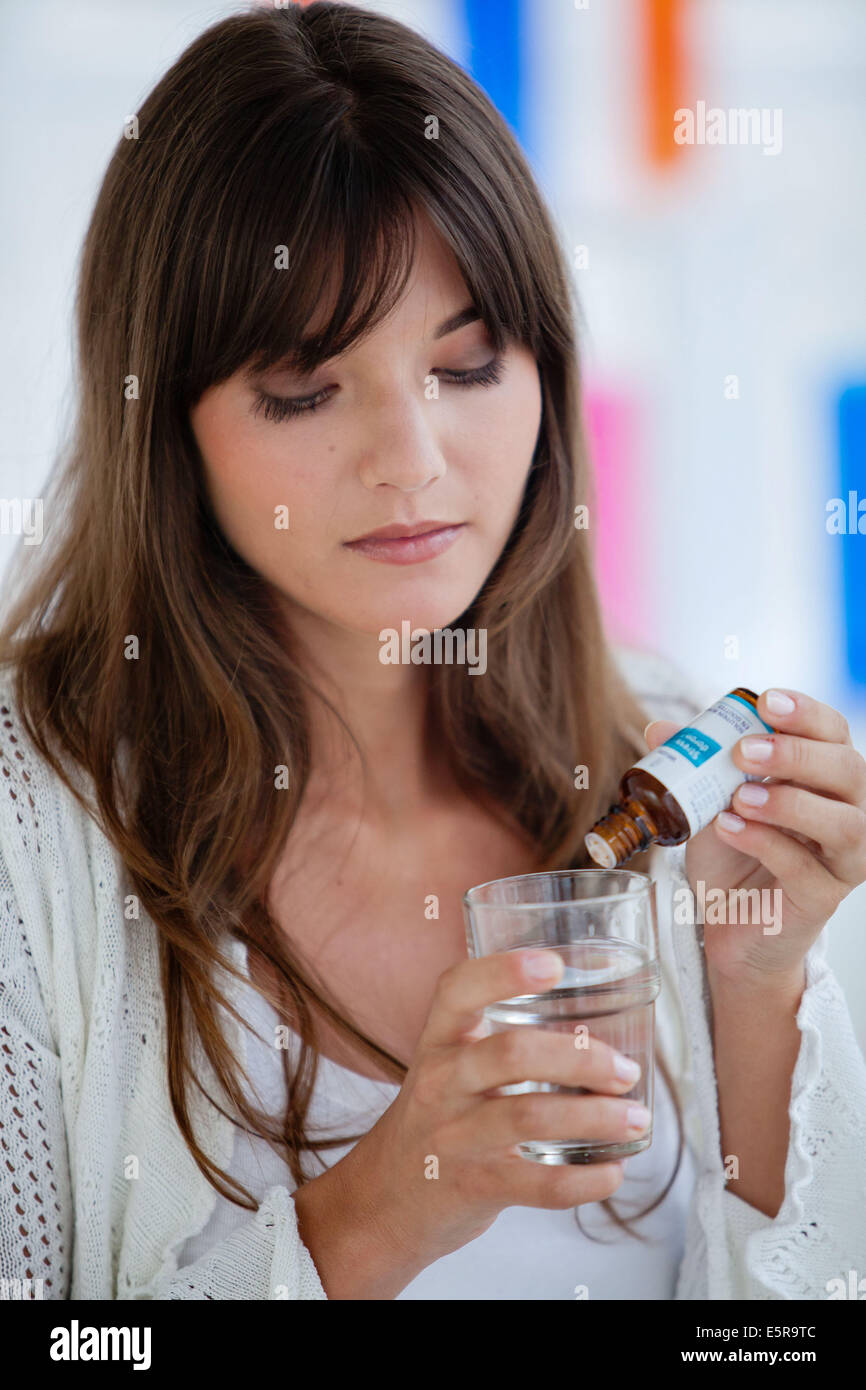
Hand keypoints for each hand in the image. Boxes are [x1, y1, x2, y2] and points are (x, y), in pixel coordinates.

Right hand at [318, 949, 646, 1284]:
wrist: (384, 1200)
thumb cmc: (436, 1120)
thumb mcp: (447, 1068)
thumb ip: (498, 1041)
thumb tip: (599, 1023)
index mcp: (438, 1042)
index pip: (457, 990)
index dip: (503, 971)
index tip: (555, 965)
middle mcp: (441, 1082)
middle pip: (512, 1053)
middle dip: (582, 1058)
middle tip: (625, 1071)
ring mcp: (456, 1136)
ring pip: (530, 1116)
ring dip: (597, 1117)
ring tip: (636, 1118)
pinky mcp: (474, 1187)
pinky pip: (540, 1184)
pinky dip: (587, 1180)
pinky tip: (614, 1171)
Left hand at [645, 688, 865, 985]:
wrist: (726, 921)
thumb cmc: (732, 853)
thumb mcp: (707, 800)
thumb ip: (692, 763)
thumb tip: (660, 729)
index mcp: (825, 777)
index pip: (834, 732)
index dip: (806, 713)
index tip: (767, 701)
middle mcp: (848, 812)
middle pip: (848, 770)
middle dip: (797, 754)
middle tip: (745, 751)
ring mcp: (842, 859)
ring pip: (844, 824)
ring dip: (789, 803)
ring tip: (739, 797)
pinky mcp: (822, 898)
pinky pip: (805, 868)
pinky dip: (765, 843)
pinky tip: (729, 829)